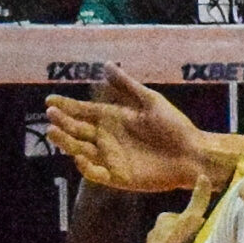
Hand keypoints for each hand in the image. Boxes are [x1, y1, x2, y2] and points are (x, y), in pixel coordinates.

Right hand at [45, 69, 210, 192]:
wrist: (193, 154)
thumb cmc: (175, 127)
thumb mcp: (151, 101)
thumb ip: (127, 86)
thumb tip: (106, 65)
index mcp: (113, 118)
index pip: (83, 111)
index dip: (66, 106)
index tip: (50, 101)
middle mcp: (107, 138)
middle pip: (77, 130)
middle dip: (62, 123)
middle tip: (51, 116)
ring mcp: (111, 158)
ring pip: (81, 150)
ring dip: (66, 143)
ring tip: (54, 132)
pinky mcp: (118, 178)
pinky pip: (96, 173)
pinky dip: (86, 167)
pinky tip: (80, 157)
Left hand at [143, 177, 214, 242]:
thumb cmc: (178, 240)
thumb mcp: (193, 217)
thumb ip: (199, 199)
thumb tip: (203, 175)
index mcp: (163, 218)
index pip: (179, 217)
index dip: (191, 224)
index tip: (200, 231)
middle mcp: (153, 230)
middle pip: (172, 231)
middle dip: (181, 237)